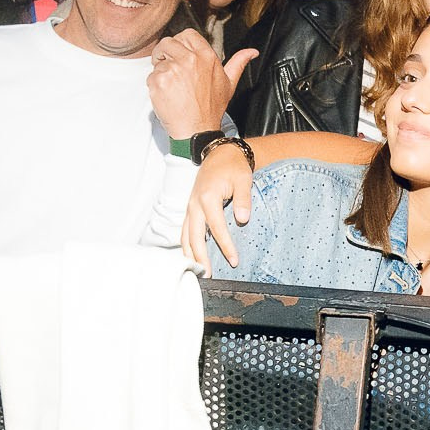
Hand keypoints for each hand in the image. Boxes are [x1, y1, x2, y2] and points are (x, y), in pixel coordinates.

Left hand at [148, 31, 254, 138]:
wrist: (196, 130)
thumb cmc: (211, 109)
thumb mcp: (229, 84)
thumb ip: (238, 63)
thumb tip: (251, 52)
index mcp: (206, 57)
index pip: (187, 34)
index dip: (180, 43)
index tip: (179, 53)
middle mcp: (190, 59)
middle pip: (168, 42)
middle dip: (165, 53)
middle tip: (168, 67)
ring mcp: (173, 69)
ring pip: (158, 60)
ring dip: (159, 70)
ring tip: (170, 85)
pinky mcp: (159, 81)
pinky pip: (151, 75)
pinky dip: (154, 84)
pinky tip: (166, 94)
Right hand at [184, 140, 255, 268]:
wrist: (220, 154)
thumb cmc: (233, 167)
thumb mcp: (243, 179)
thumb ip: (243, 199)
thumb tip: (243, 219)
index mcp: (207, 198)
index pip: (216, 228)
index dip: (225, 246)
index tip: (234, 260)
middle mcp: (194, 204)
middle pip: (194, 237)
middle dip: (200, 257)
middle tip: (207, 275)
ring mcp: (190, 207)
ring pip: (185, 236)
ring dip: (190, 254)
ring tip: (197, 271)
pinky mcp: (190, 209)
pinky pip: (185, 231)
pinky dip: (186, 245)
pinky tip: (191, 257)